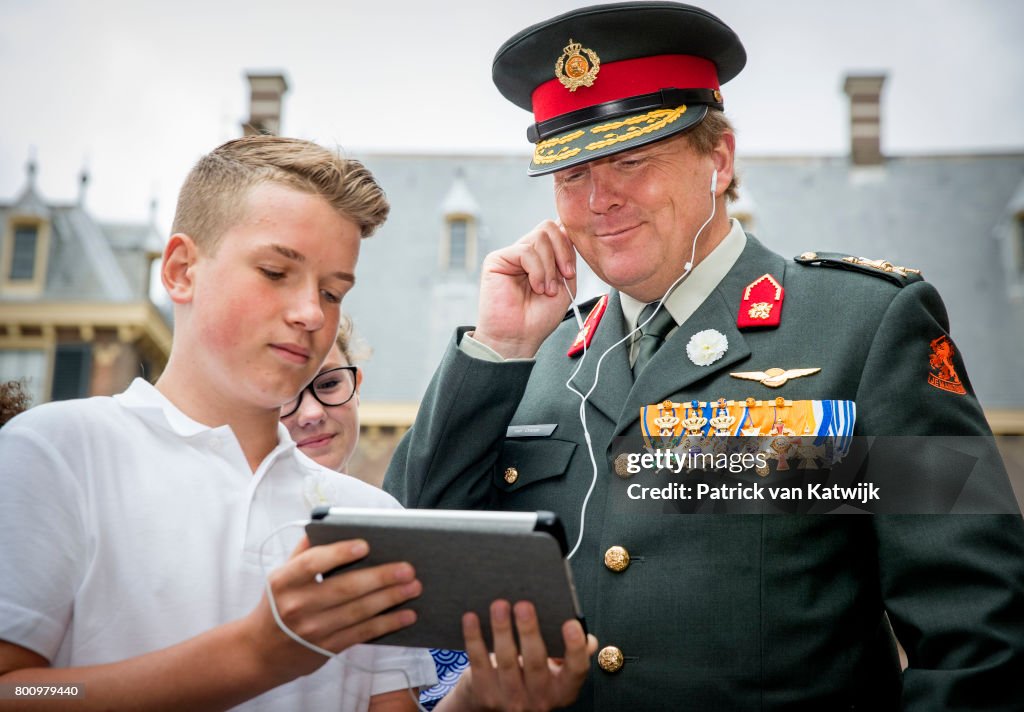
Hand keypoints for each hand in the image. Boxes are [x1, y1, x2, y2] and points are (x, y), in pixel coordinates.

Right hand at [244, 536, 421, 684]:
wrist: (261, 652)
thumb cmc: (277, 603)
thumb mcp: (280, 575)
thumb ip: (304, 552)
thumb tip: (330, 524)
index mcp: (284, 581)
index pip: (312, 563)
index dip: (339, 553)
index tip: (366, 544)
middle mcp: (297, 606)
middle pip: (345, 589)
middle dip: (381, 577)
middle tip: (408, 568)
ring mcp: (312, 630)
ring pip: (358, 612)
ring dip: (390, 599)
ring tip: (414, 586)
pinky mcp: (327, 648)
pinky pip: (362, 633)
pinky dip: (387, 624)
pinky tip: (407, 614)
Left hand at [442, 600, 596, 711]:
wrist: (494, 704)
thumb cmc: (530, 677)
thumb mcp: (556, 671)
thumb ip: (570, 655)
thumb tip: (588, 639)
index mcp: (563, 690)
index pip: (576, 671)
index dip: (575, 648)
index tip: (571, 623)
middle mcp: (539, 699)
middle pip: (535, 663)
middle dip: (529, 631)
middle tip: (524, 604)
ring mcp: (510, 699)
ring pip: (506, 661)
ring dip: (502, 630)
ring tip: (499, 604)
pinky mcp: (485, 693)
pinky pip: (479, 662)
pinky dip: (474, 638)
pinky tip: (472, 618)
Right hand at [474, 221, 576, 358]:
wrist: (520, 337)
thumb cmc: (539, 318)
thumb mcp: (565, 285)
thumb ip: (567, 257)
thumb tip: (565, 228)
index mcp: (542, 256)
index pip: (557, 230)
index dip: (569, 244)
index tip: (571, 272)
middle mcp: (526, 251)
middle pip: (549, 226)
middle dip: (563, 251)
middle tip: (565, 276)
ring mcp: (512, 254)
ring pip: (540, 236)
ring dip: (550, 267)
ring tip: (546, 290)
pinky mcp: (497, 259)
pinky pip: (525, 251)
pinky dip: (537, 271)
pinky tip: (535, 287)